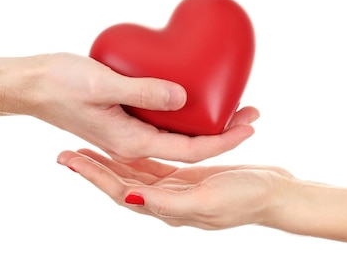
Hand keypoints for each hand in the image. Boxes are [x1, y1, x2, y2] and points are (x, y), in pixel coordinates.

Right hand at [29, 53, 259, 162]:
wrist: (28, 85)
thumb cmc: (58, 84)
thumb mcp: (103, 84)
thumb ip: (144, 92)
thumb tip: (183, 97)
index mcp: (131, 142)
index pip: (190, 148)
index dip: (224, 139)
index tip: (250, 123)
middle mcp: (132, 144)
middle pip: (189, 146)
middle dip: (224, 132)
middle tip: (252, 111)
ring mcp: (127, 134)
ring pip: (176, 137)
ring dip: (206, 124)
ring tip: (232, 106)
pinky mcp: (122, 121)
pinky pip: (161, 125)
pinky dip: (184, 117)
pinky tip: (193, 101)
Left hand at [56, 148, 293, 229]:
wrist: (279, 196)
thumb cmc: (248, 199)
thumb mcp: (209, 201)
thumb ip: (171, 201)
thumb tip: (132, 197)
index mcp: (167, 206)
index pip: (119, 190)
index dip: (94, 176)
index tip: (70, 159)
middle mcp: (167, 199)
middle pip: (121, 181)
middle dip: (94, 168)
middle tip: (67, 151)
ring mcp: (178, 188)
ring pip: (136, 172)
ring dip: (111, 160)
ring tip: (89, 144)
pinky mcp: (191, 176)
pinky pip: (159, 162)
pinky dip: (141, 152)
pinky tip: (132, 140)